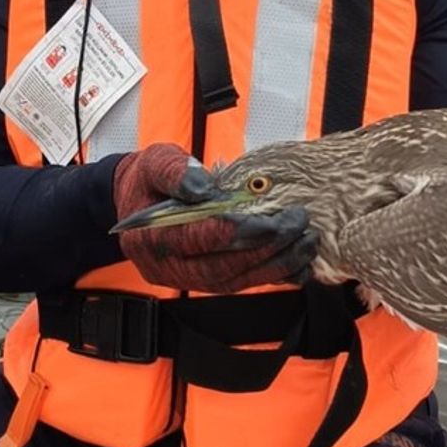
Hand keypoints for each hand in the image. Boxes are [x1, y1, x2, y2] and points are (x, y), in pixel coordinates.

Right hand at [113, 144, 316, 292]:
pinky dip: (271, 276)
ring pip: (235, 281)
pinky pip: (240, 285)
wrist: (140, 200)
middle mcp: (166, 267)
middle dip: (264, 249)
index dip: (236, 232)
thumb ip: (175, 172)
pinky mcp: (205, 282)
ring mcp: (186, 280)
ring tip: (305, 244)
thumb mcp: (155, 162)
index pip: (197, 240)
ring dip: (274, 265)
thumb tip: (203, 188)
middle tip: (297, 226)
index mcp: (149, 239)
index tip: (270, 220)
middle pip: (221, 267)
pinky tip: (298, 264)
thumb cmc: (149, 181)